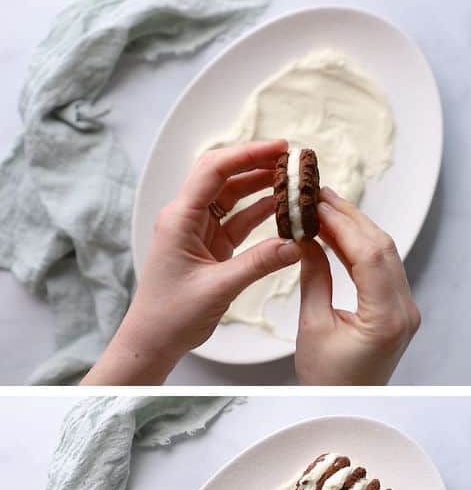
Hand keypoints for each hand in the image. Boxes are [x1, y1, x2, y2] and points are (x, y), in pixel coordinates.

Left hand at [83, 140, 300, 384]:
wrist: (154, 340)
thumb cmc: (172, 315)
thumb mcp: (219, 288)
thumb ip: (259, 263)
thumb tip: (297, 244)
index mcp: (180, 218)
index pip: (214, 171)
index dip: (248, 155)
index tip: (281, 148)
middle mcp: (187, 217)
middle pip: (224, 177)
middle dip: (257, 165)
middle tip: (292, 160)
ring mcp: (199, 231)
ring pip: (233, 197)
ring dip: (262, 187)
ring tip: (292, 181)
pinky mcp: (211, 246)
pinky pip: (239, 221)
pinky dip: (260, 213)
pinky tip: (282, 209)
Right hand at [294, 188, 420, 384]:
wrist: (348, 404)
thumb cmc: (329, 379)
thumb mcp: (312, 326)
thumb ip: (314, 277)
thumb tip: (306, 237)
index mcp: (387, 318)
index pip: (368, 255)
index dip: (341, 222)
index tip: (316, 201)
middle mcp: (405, 311)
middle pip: (382, 248)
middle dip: (349, 216)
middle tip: (318, 194)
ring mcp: (406, 309)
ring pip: (385, 253)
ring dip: (355, 227)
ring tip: (324, 207)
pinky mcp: (399, 309)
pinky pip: (384, 267)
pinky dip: (360, 246)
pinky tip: (337, 233)